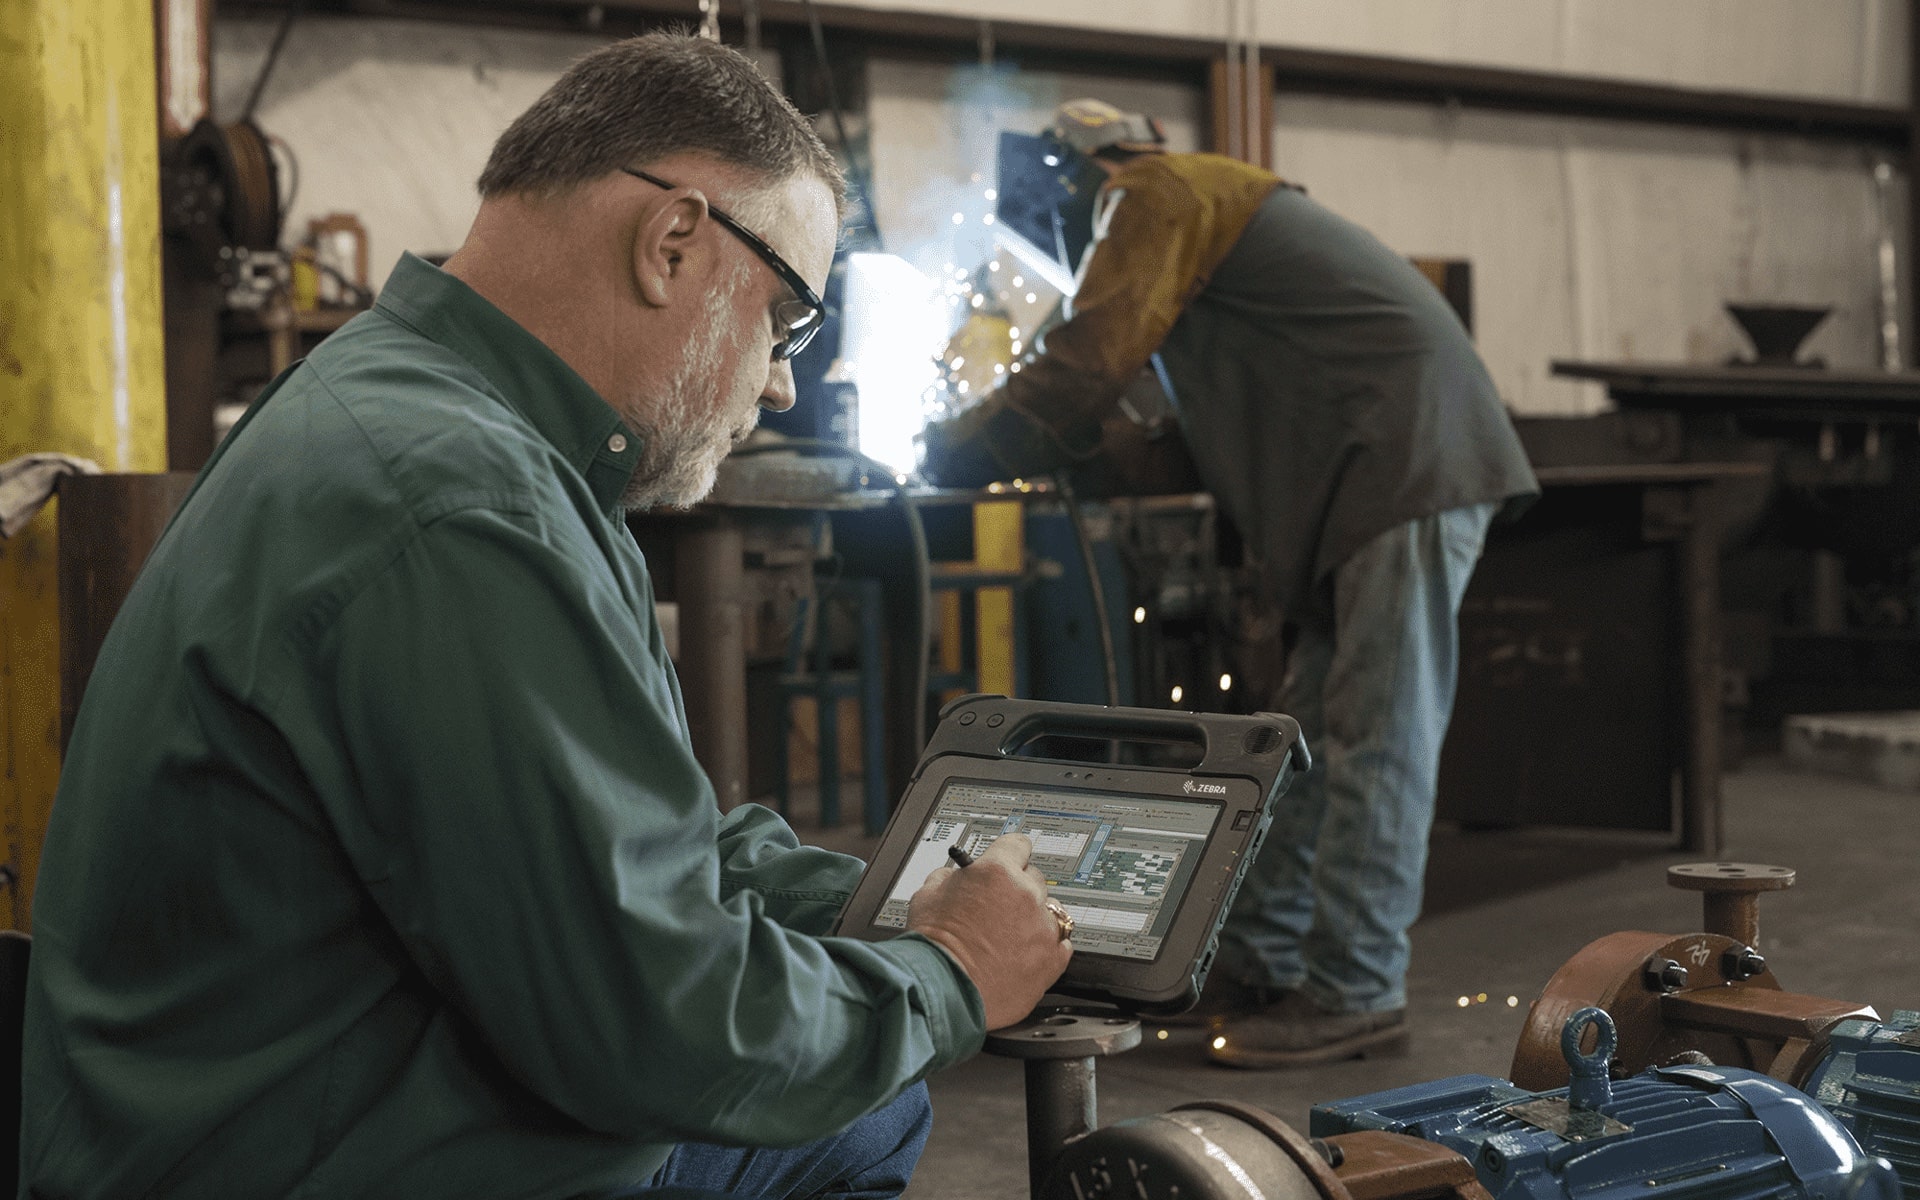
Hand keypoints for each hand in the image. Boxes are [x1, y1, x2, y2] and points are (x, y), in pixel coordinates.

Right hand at [906, 833, 1073, 1029]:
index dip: (1009, 853)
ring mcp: (1043, 928)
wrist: (943, 991)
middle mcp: (1026, 895)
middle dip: (1019, 889)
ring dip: (1036, 918)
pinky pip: (1062, 944)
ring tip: (1012, 936)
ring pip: (1052, 910)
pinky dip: (1048, 946)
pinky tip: (1027, 953)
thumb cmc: (932, 948)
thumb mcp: (927, 895)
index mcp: (997, 872)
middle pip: (1035, 877)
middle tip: (999, 907)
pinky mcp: (1052, 961)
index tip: (1009, 860)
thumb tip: (957, 877)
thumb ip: (949, 877)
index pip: (1016, 844)